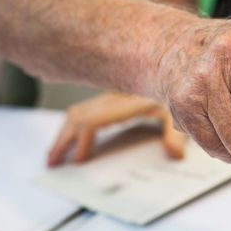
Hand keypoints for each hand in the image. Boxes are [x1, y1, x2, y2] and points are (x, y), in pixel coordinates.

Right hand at [47, 93, 185, 166]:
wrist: (176, 66)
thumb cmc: (178, 87)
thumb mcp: (178, 111)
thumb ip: (175, 134)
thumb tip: (175, 155)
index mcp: (125, 101)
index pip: (92, 120)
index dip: (83, 141)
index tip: (78, 161)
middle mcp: (113, 96)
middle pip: (77, 117)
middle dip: (62, 141)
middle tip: (52, 163)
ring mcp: (110, 96)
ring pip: (77, 113)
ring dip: (64, 133)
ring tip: (56, 154)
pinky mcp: (112, 96)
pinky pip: (86, 111)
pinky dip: (75, 126)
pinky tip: (75, 138)